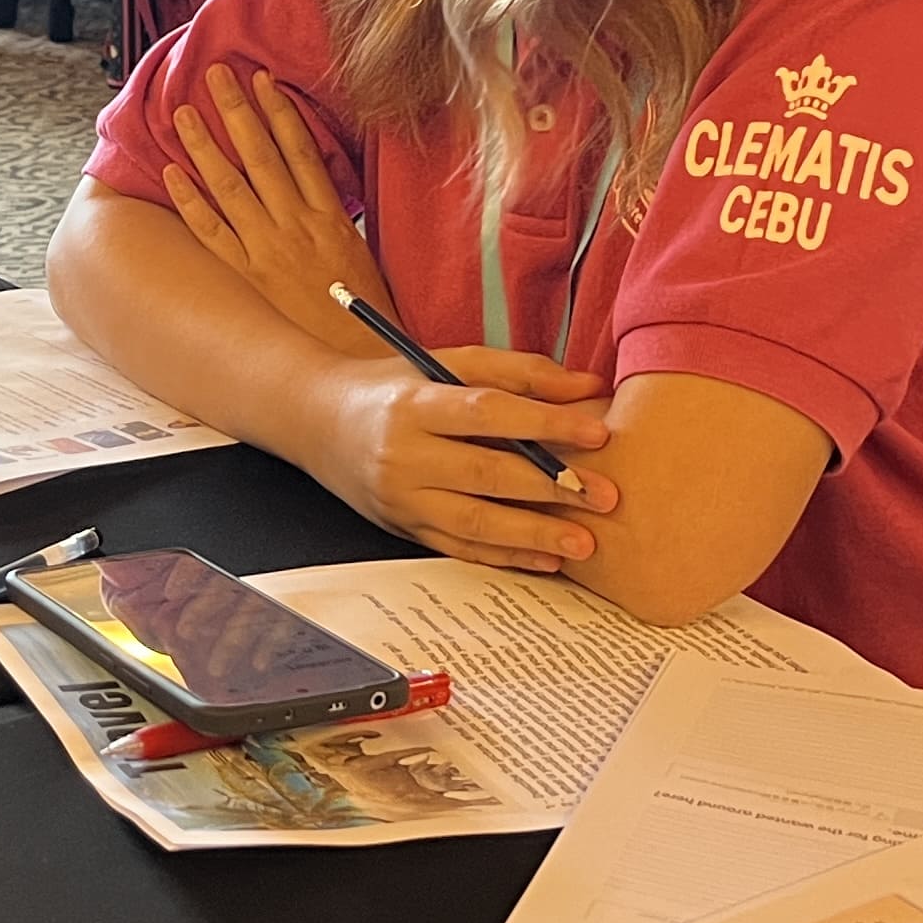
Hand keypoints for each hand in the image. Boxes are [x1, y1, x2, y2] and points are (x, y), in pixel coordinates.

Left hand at [163, 65, 389, 353]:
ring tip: (182, 113)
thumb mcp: (362, 251)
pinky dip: (190, 201)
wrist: (358, 357)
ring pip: (229, 186)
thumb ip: (337, 214)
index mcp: (331, 216)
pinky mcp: (248, 275)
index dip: (280, 111)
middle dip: (236, 111)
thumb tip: (317, 183)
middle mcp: (297, 225)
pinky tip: (171, 174)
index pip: (301, 150)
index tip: (263, 80)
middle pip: (260, 156)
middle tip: (214, 75)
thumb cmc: (365, 308)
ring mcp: (269, 249)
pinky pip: (212, 233)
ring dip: (204, 146)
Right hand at [303, 352, 616, 574]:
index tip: (597, 433)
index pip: (487, 413)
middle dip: (551, 489)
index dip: (545, 424)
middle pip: (485, 475)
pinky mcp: (402, 528)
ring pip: (473, 524)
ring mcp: (400, 498)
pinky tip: (546, 561)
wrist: (316, 421)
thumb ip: (517, 372)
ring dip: (533, 536)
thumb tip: (588, 385)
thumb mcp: (446, 362)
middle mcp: (403, 455)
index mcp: (415, 404)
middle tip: (606, 497)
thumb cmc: (393, 385)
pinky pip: (459, 549)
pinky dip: (506, 558)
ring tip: (584, 543)